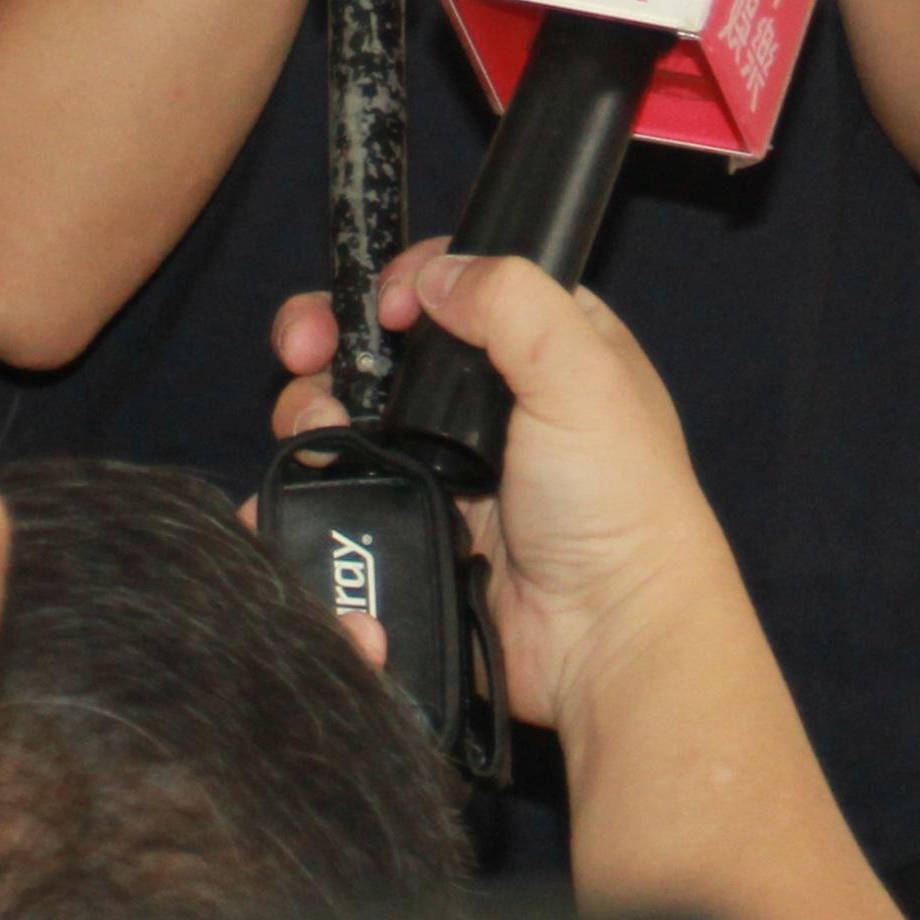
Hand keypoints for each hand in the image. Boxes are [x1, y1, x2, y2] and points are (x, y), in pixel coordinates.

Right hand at [270, 245, 742, 738]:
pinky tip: (309, 462)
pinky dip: (316, 461)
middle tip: (302, 348)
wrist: (605, 643)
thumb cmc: (617, 505)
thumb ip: (512, 301)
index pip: (458, 281)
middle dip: (331, 333)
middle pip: (386, 338)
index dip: (406, 280)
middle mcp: (493, 396)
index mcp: (548, 345)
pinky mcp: (417, 515)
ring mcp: (448, 459)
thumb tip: (431, 276)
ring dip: (316, 401)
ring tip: (317, 423)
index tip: (383, 306)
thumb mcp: (584, 376)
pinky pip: (348, 473)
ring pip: (354, 403)